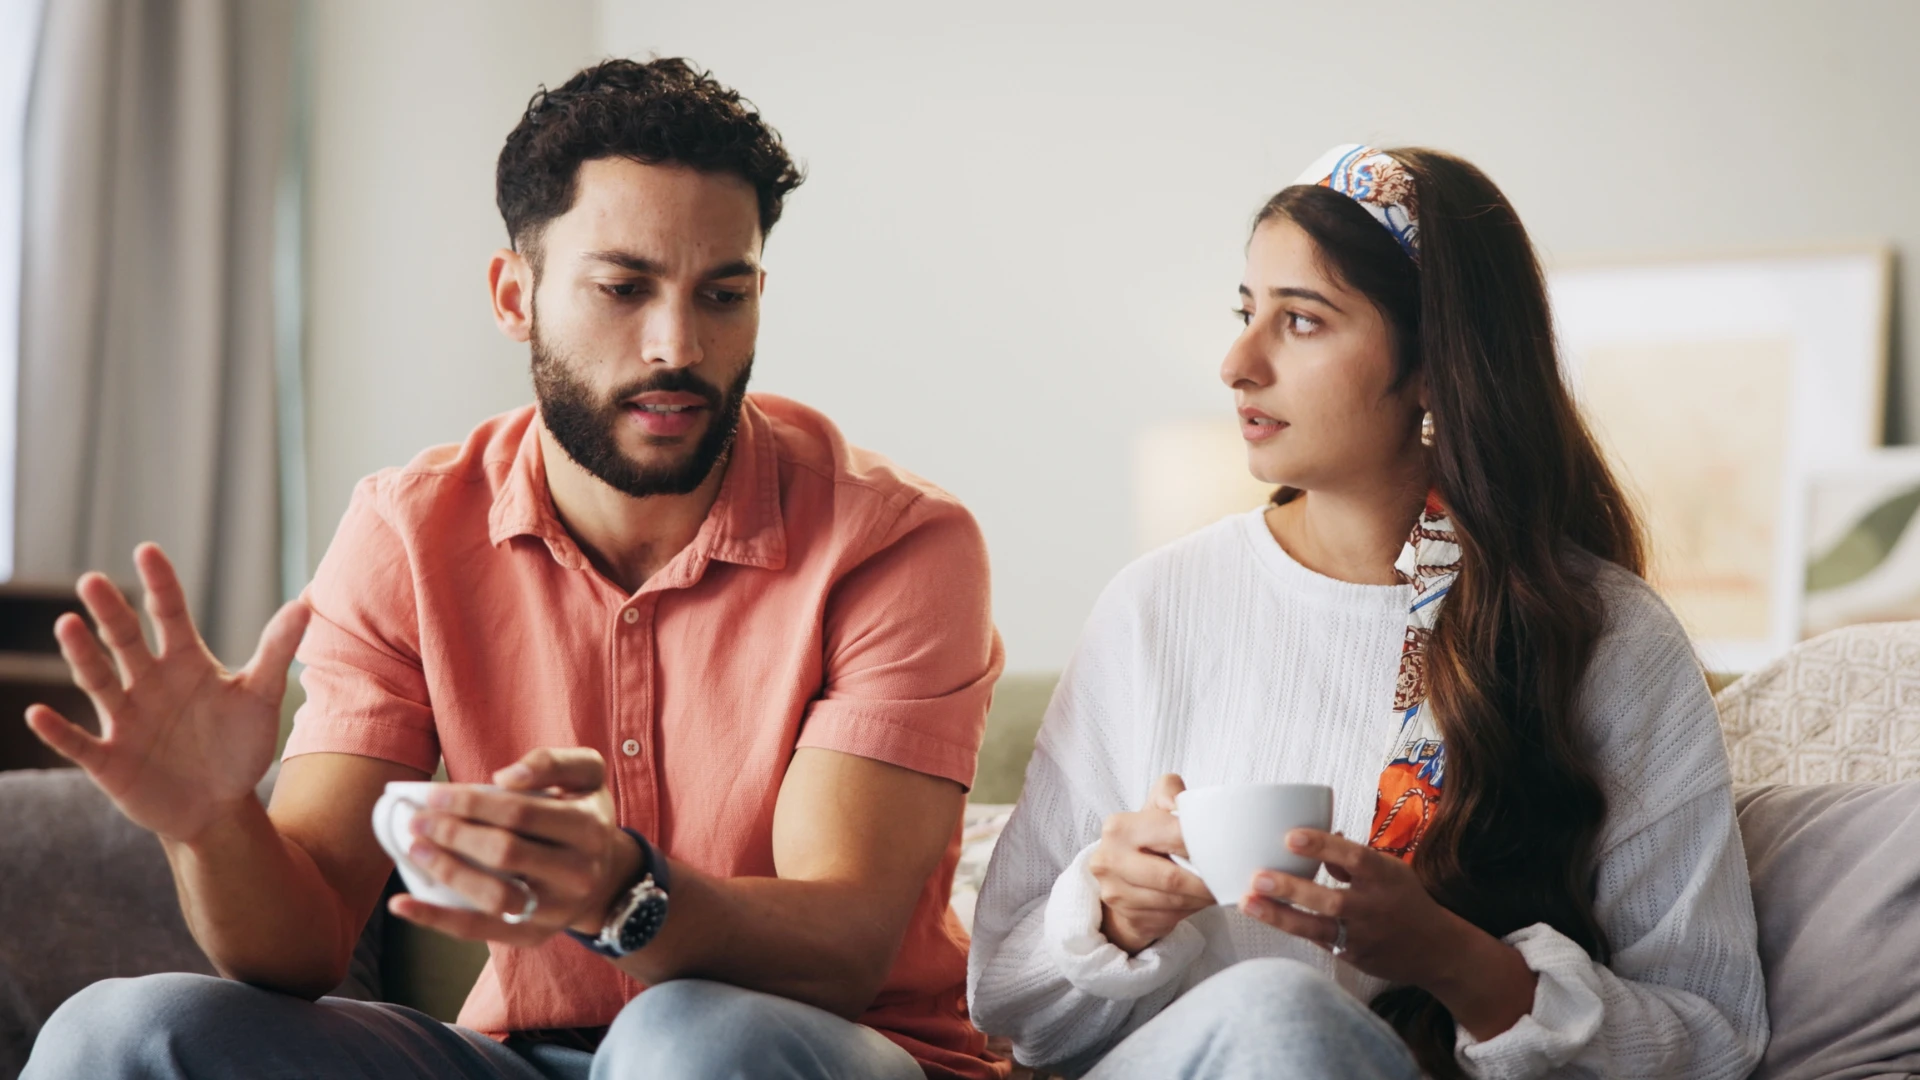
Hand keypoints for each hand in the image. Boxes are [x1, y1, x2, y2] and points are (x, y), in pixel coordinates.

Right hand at [24, 543, 309, 844]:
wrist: (219, 805)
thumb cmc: (238, 745)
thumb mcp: (260, 697)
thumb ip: (276, 651)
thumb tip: (305, 603)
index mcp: (185, 663)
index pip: (170, 615)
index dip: (160, 585)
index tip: (147, 551)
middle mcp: (148, 683)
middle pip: (125, 640)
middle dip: (111, 612)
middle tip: (93, 580)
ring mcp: (125, 720)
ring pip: (99, 681)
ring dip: (81, 655)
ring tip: (67, 624)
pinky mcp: (109, 759)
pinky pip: (78, 742)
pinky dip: (57, 730)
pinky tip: (37, 713)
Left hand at [388, 747, 643, 946]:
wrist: (606, 876)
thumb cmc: (582, 815)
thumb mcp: (586, 775)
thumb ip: (553, 762)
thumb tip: (506, 777)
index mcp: (588, 828)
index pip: (522, 813)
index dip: (473, 803)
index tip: (434, 795)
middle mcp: (578, 873)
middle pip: (505, 853)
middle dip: (453, 834)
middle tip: (417, 820)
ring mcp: (556, 910)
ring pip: (494, 896)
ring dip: (446, 871)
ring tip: (414, 849)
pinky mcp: (534, 936)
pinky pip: (479, 931)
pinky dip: (436, 919)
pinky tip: (401, 904)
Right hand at [1090, 774, 1214, 953]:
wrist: (1119, 872)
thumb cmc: (1146, 837)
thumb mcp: (1155, 806)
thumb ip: (1170, 793)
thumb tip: (1184, 805)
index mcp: (1119, 827)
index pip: (1173, 835)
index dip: (1203, 845)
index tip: (1227, 852)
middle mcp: (1109, 859)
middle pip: (1172, 878)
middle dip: (1205, 883)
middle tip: (1229, 880)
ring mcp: (1114, 891)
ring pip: (1173, 901)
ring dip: (1201, 899)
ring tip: (1218, 890)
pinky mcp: (1126, 915)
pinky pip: (1168, 917)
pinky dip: (1190, 911)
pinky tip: (1198, 901)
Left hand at [1238, 829, 1471, 985]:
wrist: (1436, 949)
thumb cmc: (1404, 899)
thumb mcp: (1389, 870)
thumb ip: (1352, 859)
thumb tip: (1316, 836)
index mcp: (1385, 876)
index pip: (1353, 857)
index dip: (1322, 846)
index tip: (1290, 836)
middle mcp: (1373, 907)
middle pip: (1330, 900)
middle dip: (1291, 888)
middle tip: (1257, 876)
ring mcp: (1362, 935)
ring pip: (1317, 928)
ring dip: (1280, 915)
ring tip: (1248, 902)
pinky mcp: (1352, 956)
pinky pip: (1317, 940)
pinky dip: (1292, 928)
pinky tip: (1265, 916)